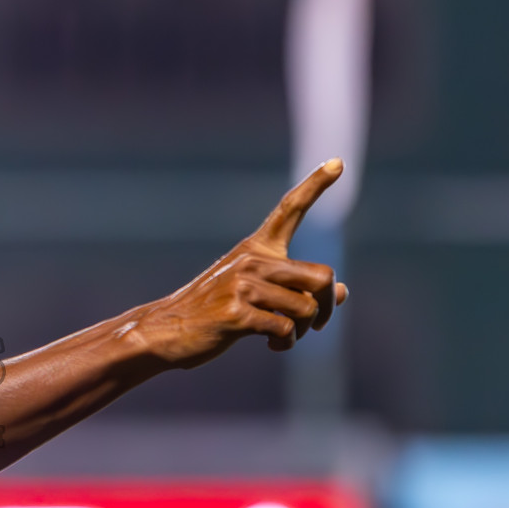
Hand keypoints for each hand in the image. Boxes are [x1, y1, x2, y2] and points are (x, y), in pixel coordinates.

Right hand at [134, 159, 348, 367]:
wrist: (165, 331)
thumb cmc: (213, 313)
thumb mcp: (256, 295)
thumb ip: (296, 290)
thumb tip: (343, 292)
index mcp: (256, 249)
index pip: (290, 209)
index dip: (315, 185)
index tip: (338, 162)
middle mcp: (251, 260)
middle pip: (322, 276)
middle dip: (328, 304)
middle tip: (317, 324)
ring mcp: (242, 285)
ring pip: (306, 307)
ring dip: (302, 330)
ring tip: (282, 337)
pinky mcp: (236, 313)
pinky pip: (285, 328)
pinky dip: (285, 342)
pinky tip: (272, 345)